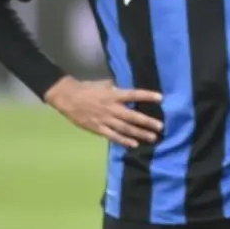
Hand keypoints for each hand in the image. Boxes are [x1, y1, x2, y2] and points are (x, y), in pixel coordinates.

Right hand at [44, 77, 162, 147]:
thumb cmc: (88, 89)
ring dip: (140, 133)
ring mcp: (105, 120)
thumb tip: (130, 91)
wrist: (68, 98)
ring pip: (125, 128)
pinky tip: (134, 144)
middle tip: (160, 126)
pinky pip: (113, 136)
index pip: (134, 95)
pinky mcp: (98, 129)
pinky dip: (124, 140)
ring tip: (152, 137)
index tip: (161, 98)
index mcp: (114, 95)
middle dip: (147, 122)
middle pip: (132, 116)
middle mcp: (112, 108)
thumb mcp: (105, 84)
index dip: (147, 96)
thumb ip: (118, 89)